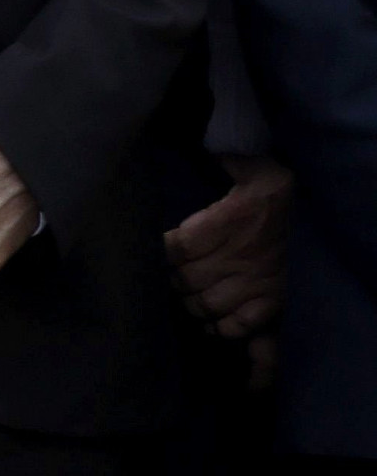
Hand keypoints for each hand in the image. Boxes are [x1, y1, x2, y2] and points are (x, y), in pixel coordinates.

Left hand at [163, 156, 290, 339]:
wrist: (320, 217)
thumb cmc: (281, 193)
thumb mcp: (254, 168)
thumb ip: (227, 160)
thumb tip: (208, 148)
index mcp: (218, 224)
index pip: (170, 248)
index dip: (158, 254)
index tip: (157, 254)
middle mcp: (232, 258)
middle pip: (183, 281)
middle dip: (172, 281)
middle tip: (172, 277)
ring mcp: (252, 283)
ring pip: (205, 304)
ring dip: (193, 304)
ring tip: (190, 298)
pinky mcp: (272, 301)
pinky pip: (240, 324)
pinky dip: (224, 327)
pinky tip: (215, 322)